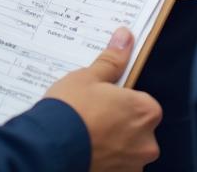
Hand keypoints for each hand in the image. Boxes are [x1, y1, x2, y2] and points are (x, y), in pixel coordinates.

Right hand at [44, 27, 160, 171]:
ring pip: (126, 148)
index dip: (123, 99)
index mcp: (145, 111)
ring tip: (86, 132)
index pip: (143, 102)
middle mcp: (146, 142)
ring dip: (112, 142)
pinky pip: (115, 164)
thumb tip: (125, 38)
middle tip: (93, 114)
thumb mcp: (89, 77)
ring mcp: (132, 165)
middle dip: (119, 122)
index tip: (106, 97)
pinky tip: (85, 148)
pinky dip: (104, 158)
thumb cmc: (72, 110)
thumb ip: (112, 60)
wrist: (49, 148)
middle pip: (137, 127)